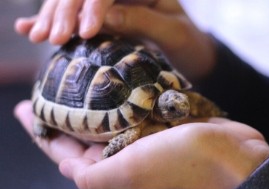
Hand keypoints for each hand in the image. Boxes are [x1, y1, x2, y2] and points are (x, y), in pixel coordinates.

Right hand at [14, 0, 215, 79]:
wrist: (191, 55)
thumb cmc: (188, 43)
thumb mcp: (173, 33)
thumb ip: (142, 22)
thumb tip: (104, 18)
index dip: (93, 6)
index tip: (86, 32)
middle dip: (66, 12)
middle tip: (54, 37)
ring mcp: (111, 2)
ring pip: (74, 1)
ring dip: (52, 16)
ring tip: (35, 35)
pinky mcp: (103, 16)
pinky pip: (75, 15)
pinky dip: (53, 20)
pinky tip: (29, 27)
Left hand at [14, 100, 268, 188]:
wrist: (230, 156)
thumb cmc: (180, 163)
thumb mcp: (128, 172)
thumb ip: (90, 176)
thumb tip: (63, 165)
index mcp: (112, 165)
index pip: (64, 149)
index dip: (40, 132)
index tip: (21, 108)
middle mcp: (125, 150)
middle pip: (84, 130)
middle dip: (63, 111)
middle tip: (46, 86)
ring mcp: (145, 134)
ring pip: (109, 113)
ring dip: (91, 98)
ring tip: (76, 75)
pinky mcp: (163, 119)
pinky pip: (134, 102)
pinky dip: (121, 90)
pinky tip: (113, 75)